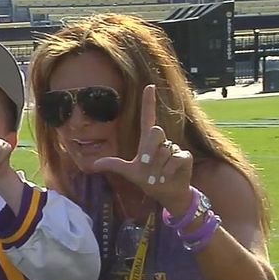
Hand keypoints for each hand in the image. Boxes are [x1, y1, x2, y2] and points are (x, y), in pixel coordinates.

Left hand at [92, 85, 193, 213]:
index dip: (148, 102)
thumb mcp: (129, 172)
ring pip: (164, 151)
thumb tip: (93, 164)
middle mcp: (162, 141)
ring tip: (158, 176)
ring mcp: (174, 148)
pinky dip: (168, 171)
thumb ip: (114, 165)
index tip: (149, 86)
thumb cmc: (148, 180)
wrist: (166, 193)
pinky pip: (174, 160)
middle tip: (146, 166)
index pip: (148, 117)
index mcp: (147, 141)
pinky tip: (168, 176)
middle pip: (156, 132)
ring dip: (157, 168)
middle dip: (149, 150)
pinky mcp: (185, 156)